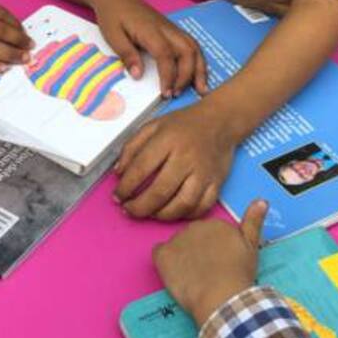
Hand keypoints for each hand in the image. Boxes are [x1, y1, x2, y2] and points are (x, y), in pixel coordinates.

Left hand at [90, 0, 207, 97]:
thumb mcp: (113, 36)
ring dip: (199, 69)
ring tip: (201, 90)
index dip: (169, 75)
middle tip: (178, 94)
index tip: (166, 93)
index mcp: (151, 31)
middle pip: (187, 51)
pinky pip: (191, 45)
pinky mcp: (173, 30)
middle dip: (187, 75)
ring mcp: (172, 28)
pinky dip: (198, 60)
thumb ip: (127, 55)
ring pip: (194, 47)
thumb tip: (138, 75)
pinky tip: (198, 75)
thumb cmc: (113, 16)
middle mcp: (166, 29)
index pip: (166, 55)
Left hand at [114, 99, 237, 219]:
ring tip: (149, 213)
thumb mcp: (153, 126)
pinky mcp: (217, 184)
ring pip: (182, 205)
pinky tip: (172, 212)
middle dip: (139, 207)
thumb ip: (132, 147)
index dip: (125, 187)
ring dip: (161, 215)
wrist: (220, 121)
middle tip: (128, 210)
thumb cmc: (184, 124)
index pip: (141, 169)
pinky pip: (201, 208)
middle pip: (160, 191)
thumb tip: (119, 173)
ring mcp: (204, 173)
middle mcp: (186, 158)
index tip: (117, 196)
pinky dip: (185, 216)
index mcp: (168, 140)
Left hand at [153, 199, 266, 325]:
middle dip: (196, 251)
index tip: (218, 263)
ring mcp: (177, 239)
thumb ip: (253, 221)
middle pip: (191, 238)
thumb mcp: (251, 246)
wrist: (222, 296)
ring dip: (181, 257)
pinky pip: (159, 254)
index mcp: (215, 223)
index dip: (212, 250)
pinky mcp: (163, 255)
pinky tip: (175, 275)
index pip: (208, 233)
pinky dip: (165, 263)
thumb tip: (262, 200)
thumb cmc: (239, 274)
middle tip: (206, 271)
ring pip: (176, 246)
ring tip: (193, 277)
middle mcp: (195, 226)